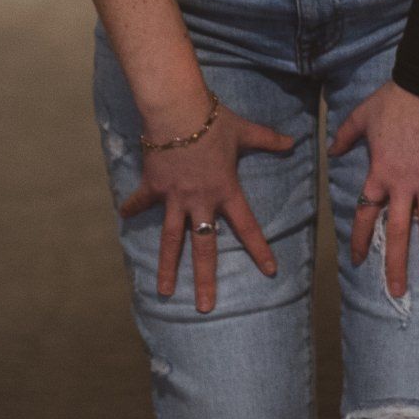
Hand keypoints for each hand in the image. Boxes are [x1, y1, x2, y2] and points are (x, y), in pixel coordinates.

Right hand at [116, 99, 296, 313]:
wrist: (177, 110)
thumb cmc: (213, 120)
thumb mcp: (244, 131)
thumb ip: (268, 140)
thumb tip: (294, 142)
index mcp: (225, 191)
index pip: (247, 227)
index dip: (260, 249)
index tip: (270, 272)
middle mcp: (200, 201)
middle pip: (204, 247)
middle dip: (205, 279)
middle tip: (205, 308)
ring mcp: (175, 197)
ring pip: (170, 239)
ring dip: (167, 266)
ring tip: (164, 292)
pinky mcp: (154, 186)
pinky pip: (142, 200)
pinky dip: (132, 207)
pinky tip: (124, 217)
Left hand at [329, 80, 418, 297]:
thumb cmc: (392, 101)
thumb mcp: (361, 116)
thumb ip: (344, 136)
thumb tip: (331, 150)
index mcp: (381, 173)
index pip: (367, 214)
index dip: (361, 239)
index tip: (358, 261)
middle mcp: (405, 183)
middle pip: (399, 231)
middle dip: (396, 263)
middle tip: (396, 291)